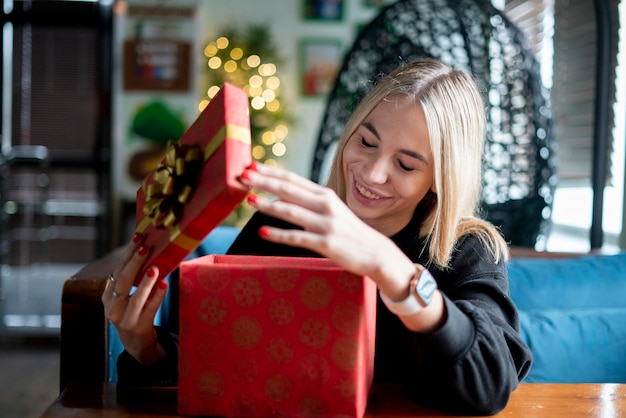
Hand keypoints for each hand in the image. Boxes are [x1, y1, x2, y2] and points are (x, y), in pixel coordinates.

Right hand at [101, 233, 167, 364]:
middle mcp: (112, 307)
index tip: (138, 237)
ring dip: (146, 281)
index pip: (118, 270)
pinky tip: (164, 284)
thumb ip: (134, 279)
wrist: (136, 343)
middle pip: (123, 282)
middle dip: (135, 263)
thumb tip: (149, 251)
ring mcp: (125, 319)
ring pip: (135, 297)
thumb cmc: (134, 312)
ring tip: (155, 267)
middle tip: (145, 247)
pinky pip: (149, 309)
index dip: (128, 254)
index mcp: (107, 296)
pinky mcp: (139, 328)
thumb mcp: (128, 297)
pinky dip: (157, 296)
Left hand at [239, 163, 414, 295]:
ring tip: (249, 200)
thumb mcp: (330, 211)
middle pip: (289, 190)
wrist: (375, 253)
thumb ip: (308, 203)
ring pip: (291, 211)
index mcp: (324, 195)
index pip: (293, 179)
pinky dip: (278, 234)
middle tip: (243, 176)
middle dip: (264, 181)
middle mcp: (325, 205)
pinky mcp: (326, 243)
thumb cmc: (348, 232)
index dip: (271, 172)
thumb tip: (279, 197)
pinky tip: (263, 231)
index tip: (251, 165)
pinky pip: (297, 237)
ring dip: (268, 205)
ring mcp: (325, 224)